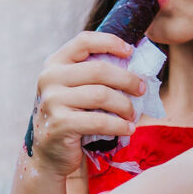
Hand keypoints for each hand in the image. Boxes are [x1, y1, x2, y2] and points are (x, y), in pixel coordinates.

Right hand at [27, 33, 143, 177]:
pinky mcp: (60, 124)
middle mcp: (50, 78)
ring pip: (102, 95)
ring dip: (125, 106)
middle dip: (127, 80)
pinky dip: (119, 125)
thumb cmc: (71, 115)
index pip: (84, 41)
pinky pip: (99, 121)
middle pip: (99, 70)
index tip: (131, 51)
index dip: (110, 42)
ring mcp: (52, 101)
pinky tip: (128, 129)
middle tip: (142, 89)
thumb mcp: (75, 89)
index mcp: (54, 63)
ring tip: (133, 114)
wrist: (50, 152)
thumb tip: (135, 61)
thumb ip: (94, 74)